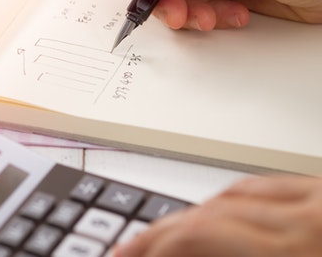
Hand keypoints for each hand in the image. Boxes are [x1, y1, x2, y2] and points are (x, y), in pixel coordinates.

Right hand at [113, 175, 321, 256]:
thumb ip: (217, 255)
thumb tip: (170, 251)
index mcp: (295, 255)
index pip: (199, 235)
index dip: (155, 245)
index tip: (131, 255)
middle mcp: (308, 223)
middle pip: (209, 211)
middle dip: (162, 232)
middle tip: (131, 247)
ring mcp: (319, 201)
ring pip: (232, 194)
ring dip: (193, 216)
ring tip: (165, 235)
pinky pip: (264, 185)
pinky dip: (230, 200)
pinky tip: (214, 212)